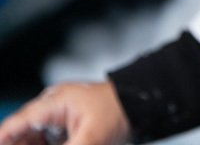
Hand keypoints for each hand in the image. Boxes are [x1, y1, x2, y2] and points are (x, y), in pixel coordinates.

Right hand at [0, 81, 130, 144]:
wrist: (142, 103)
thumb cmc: (121, 109)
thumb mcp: (93, 136)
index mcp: (55, 102)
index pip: (18, 122)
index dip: (5, 136)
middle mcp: (53, 106)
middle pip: (22, 131)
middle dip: (17, 142)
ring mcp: (60, 115)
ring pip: (32, 136)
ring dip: (29, 143)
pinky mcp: (67, 125)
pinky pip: (45, 138)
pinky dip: (42, 144)